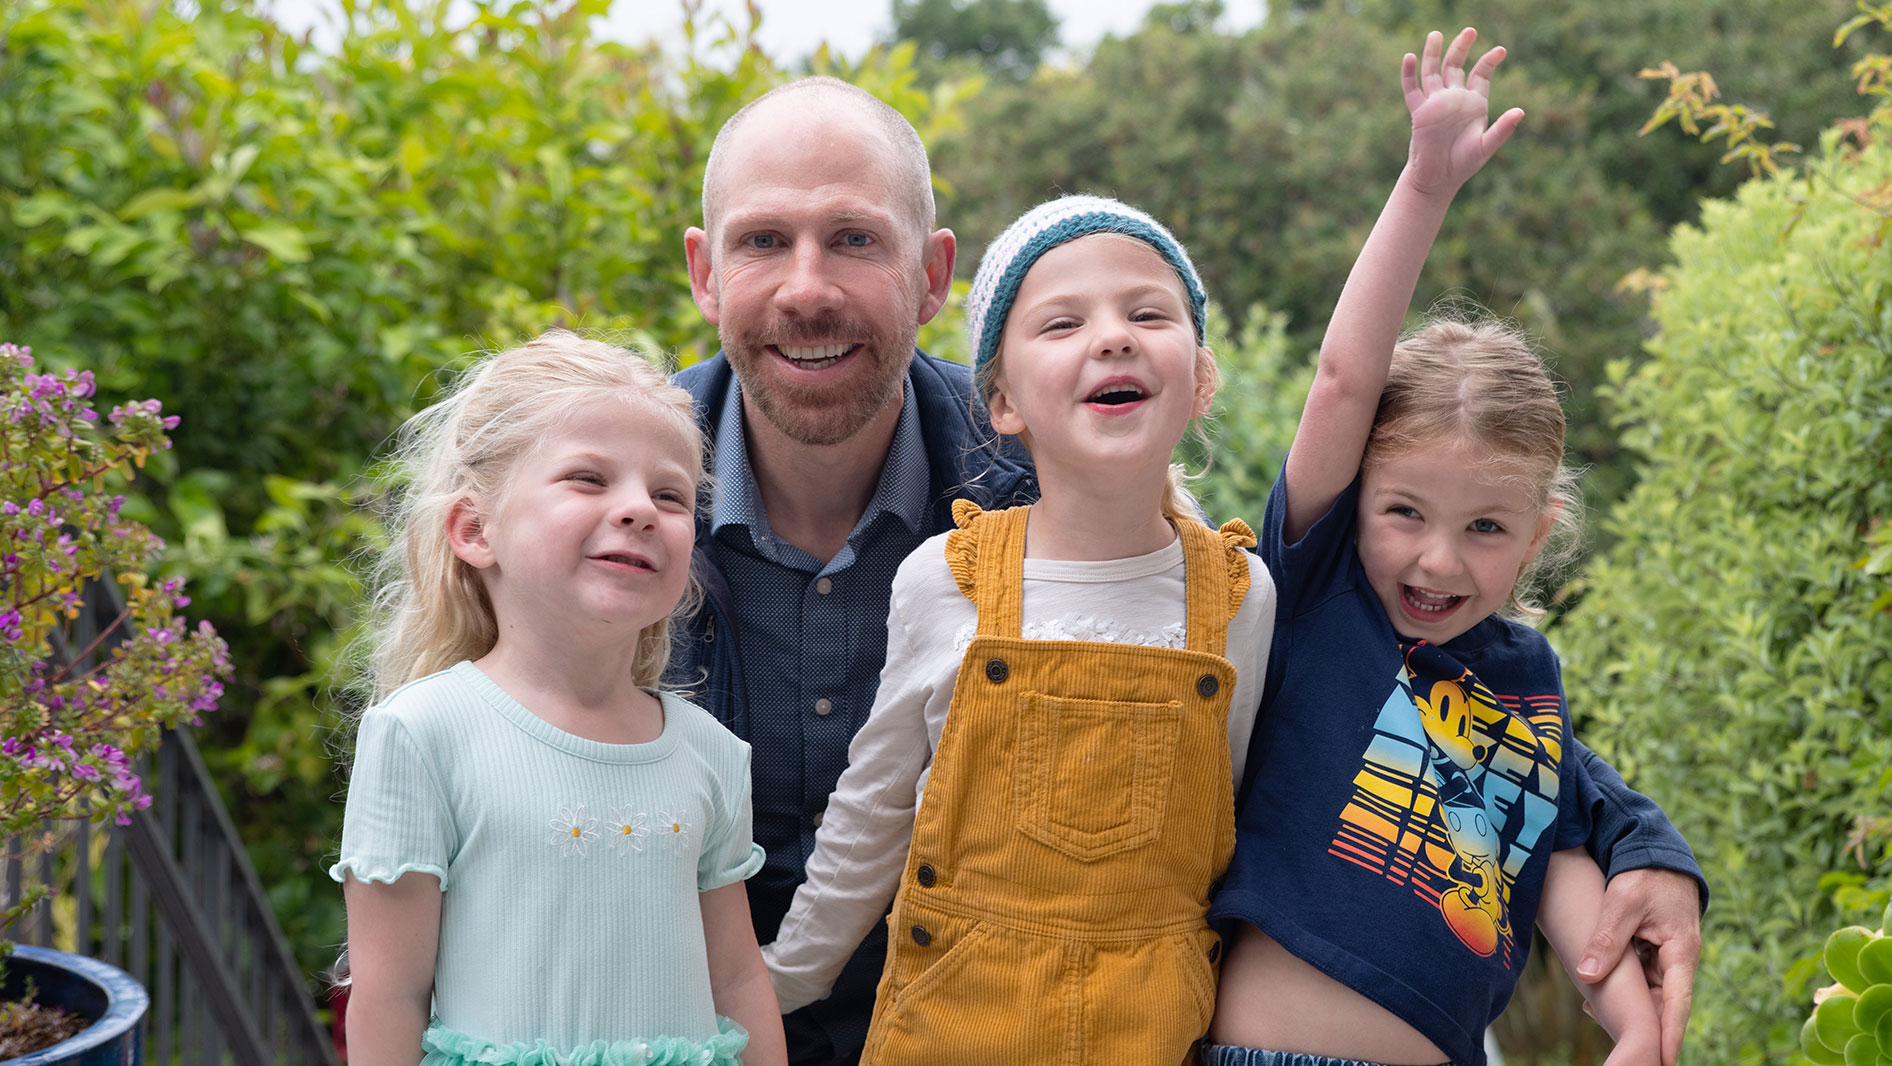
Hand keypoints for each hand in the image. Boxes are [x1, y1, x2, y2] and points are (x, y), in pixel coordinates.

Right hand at [1401, 27, 1523, 194]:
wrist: (1438, 178)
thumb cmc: (1464, 163)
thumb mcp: (1487, 146)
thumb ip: (1503, 129)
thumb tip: (1520, 112)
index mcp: (1474, 103)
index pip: (1481, 74)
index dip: (1489, 61)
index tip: (1500, 50)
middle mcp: (1454, 98)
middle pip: (1455, 66)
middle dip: (1462, 48)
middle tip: (1470, 30)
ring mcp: (1435, 103)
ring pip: (1432, 72)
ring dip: (1433, 53)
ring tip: (1436, 34)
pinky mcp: (1419, 112)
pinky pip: (1412, 89)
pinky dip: (1409, 74)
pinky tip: (1411, 58)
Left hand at [1577, 867, 1702, 1065]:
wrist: (1654, 853)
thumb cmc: (1645, 875)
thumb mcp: (1623, 901)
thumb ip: (1607, 938)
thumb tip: (1588, 976)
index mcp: (1681, 951)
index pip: (1678, 1001)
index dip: (1669, 1033)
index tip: (1662, 1059)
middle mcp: (1678, 960)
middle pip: (1662, 1003)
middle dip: (1645, 1027)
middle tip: (1626, 1052)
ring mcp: (1666, 958)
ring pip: (1648, 993)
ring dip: (1629, 1008)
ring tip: (1600, 1025)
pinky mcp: (1653, 953)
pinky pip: (1639, 978)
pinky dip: (1621, 989)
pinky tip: (1592, 1000)